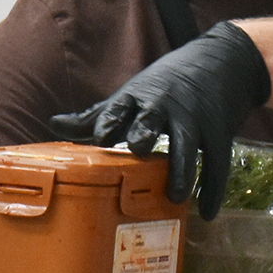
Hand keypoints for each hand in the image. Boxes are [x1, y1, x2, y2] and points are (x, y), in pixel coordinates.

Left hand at [49, 21, 270, 219]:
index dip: (109, 121)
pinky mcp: (219, 131)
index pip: (119, 108)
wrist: (219, 60)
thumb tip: (53, 124)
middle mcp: (164, 107)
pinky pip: (217, 163)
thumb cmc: (164, 84)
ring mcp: (194, 118)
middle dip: (144, 132)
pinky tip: (207, 213)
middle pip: (152, 120)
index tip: (100, 136)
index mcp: (137, 98)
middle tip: (138, 150)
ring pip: (188, 145)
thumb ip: (94, 115)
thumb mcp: (129, 95)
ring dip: (182, 170)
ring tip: (176, 196)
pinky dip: (213, 189)